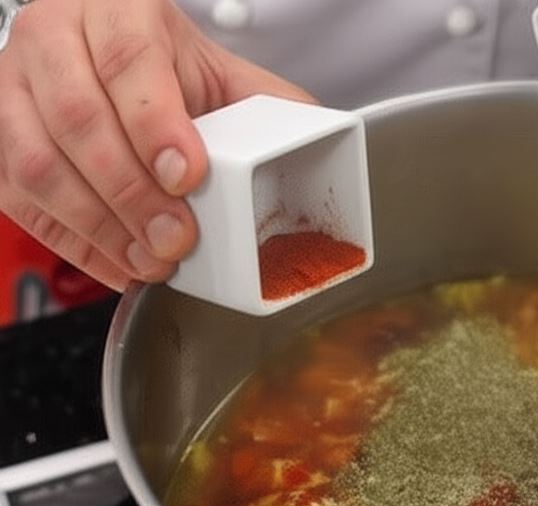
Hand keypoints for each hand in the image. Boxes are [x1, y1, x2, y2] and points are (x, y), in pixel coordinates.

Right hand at [0, 0, 313, 289]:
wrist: (111, 54)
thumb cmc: (169, 67)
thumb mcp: (225, 72)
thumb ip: (270, 106)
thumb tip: (323, 151)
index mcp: (117, 10)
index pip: (128, 61)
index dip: (156, 124)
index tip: (189, 176)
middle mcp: (54, 38)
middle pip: (78, 117)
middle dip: (131, 193)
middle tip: (176, 239)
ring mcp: (13, 86)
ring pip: (34, 161)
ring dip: (98, 226)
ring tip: (151, 261)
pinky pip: (16, 198)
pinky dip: (72, 242)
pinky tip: (119, 264)